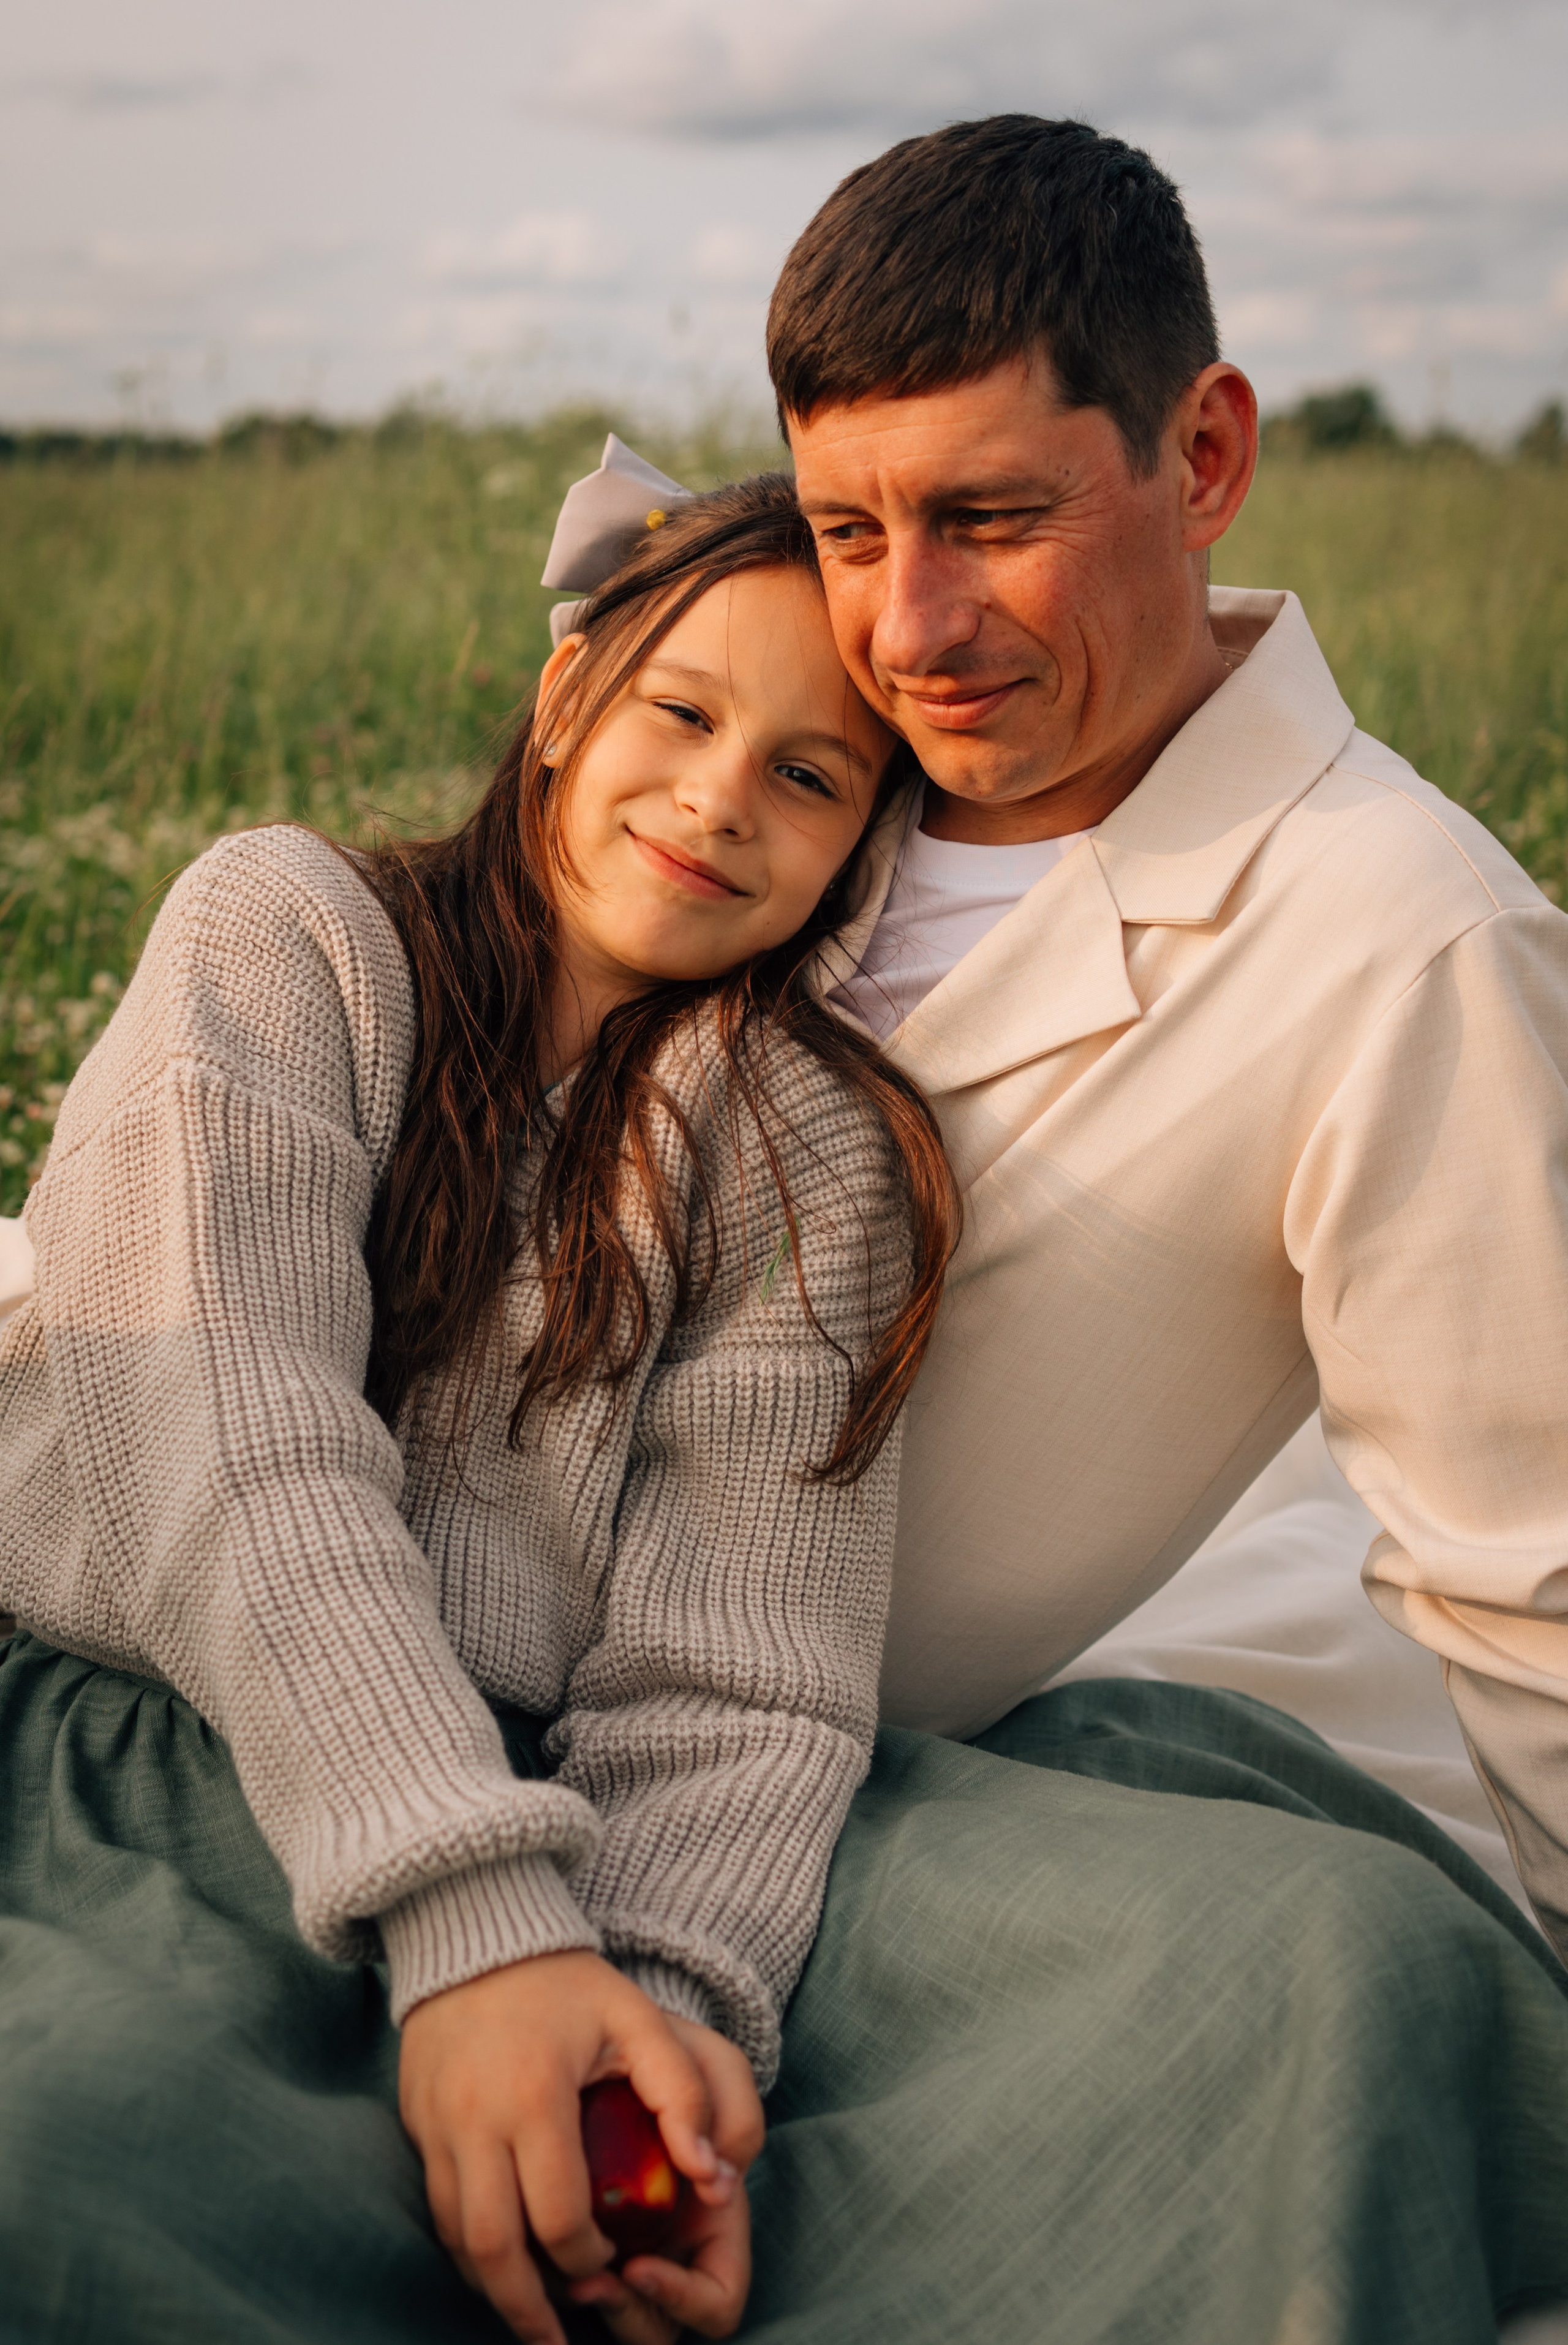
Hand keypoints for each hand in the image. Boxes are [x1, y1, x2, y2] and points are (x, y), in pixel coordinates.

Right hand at [399, 1949, 763, 2344]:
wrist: (478, 1937)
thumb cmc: (569, 1984)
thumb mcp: (637, 2018)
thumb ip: (684, 2093)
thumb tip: (712, 2177)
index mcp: (535, 2095)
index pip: (557, 2215)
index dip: (586, 2254)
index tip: (609, 2259)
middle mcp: (476, 2118)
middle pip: (493, 2246)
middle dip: (527, 2305)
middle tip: (558, 2338)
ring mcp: (436, 2124)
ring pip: (455, 2239)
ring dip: (490, 2287)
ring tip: (527, 2318)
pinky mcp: (415, 2126)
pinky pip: (436, 2209)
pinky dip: (464, 2248)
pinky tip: (494, 2264)